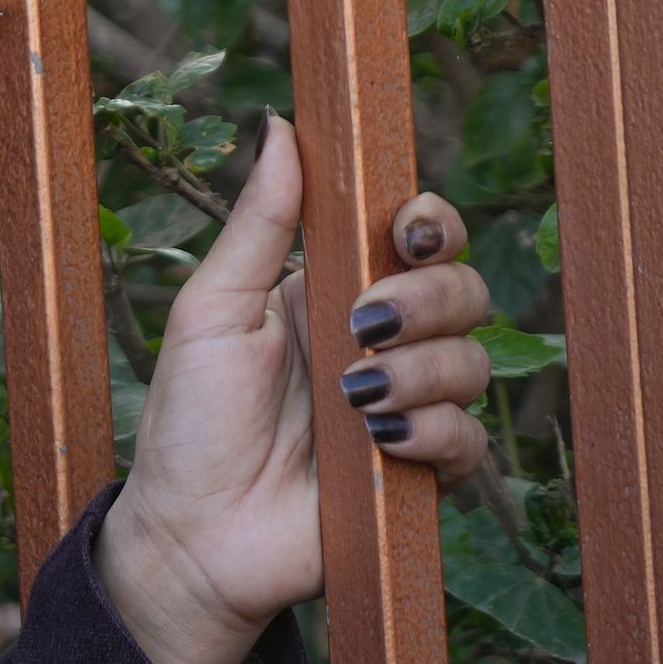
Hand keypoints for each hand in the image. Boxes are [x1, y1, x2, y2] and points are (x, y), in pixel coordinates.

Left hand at [98, 118, 492, 663]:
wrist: (192, 538)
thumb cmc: (190, 424)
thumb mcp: (211, 312)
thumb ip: (259, 224)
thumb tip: (281, 125)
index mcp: (333, 290)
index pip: (417, 236)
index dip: (430, 224)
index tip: (408, 233)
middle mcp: (381, 343)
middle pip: (463, 289)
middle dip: (428, 298)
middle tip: (364, 325)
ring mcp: (406, 408)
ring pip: (472, 360)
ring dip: (417, 373)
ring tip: (351, 400)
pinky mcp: (420, 472)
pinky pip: (468, 439)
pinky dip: (430, 434)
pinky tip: (378, 446)